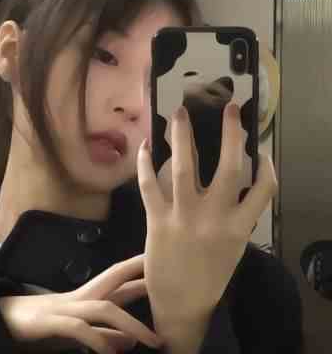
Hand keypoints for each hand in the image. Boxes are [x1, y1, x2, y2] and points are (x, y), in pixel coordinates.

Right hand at [0, 254, 163, 353]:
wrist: (12, 320)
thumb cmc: (53, 323)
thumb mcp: (84, 329)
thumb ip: (108, 334)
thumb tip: (132, 341)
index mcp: (92, 293)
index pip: (122, 276)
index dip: (143, 267)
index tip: (169, 260)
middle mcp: (84, 295)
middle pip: (115, 276)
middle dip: (140, 272)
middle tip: (167, 275)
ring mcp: (69, 307)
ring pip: (105, 308)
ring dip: (130, 324)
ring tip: (153, 342)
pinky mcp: (54, 323)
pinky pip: (79, 330)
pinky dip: (97, 341)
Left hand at [137, 103, 277, 322]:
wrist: (181, 304)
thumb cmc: (210, 275)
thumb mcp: (233, 247)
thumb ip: (235, 215)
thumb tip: (234, 180)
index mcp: (239, 227)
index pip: (263, 188)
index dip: (266, 164)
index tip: (259, 148)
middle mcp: (214, 218)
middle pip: (229, 168)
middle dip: (230, 133)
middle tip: (229, 108)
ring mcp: (183, 218)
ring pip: (184, 169)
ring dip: (182, 137)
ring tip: (179, 114)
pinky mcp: (157, 221)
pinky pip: (149, 185)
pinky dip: (145, 163)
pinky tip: (145, 146)